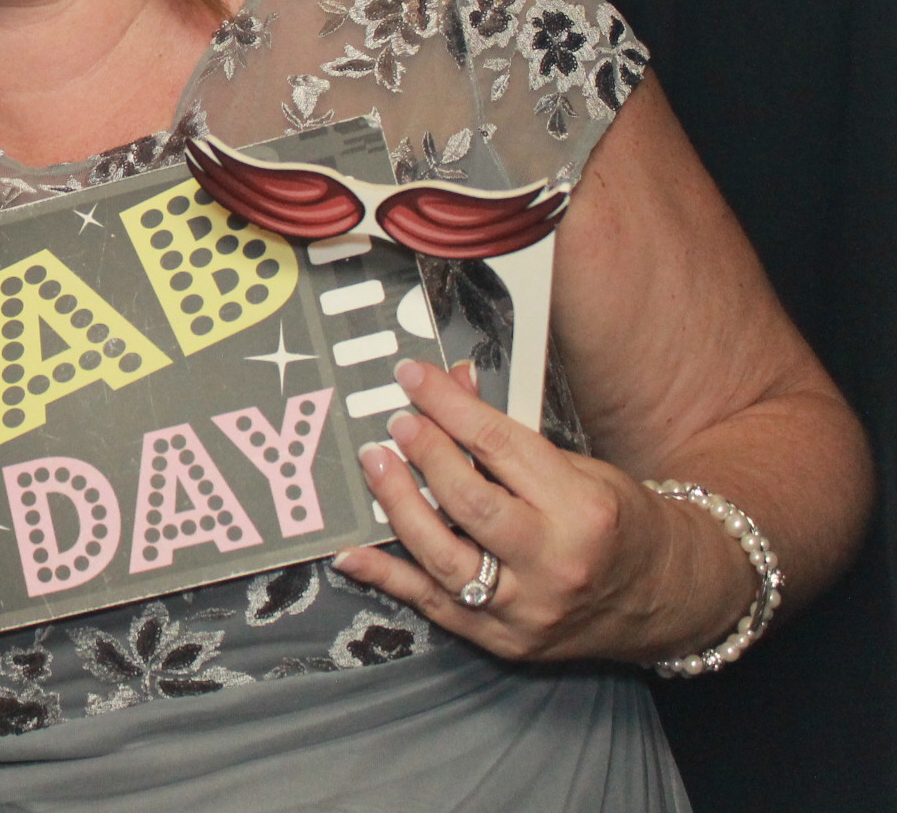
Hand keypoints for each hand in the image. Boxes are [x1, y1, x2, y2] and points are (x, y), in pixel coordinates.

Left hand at [333, 359, 751, 661]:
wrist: (666, 598)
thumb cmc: (619, 523)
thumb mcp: (580, 468)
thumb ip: (510, 437)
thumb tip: (451, 386)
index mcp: (583, 509)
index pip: (500, 446)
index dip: (449, 406)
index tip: (413, 378)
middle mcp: (556, 563)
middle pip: (470, 503)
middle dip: (424, 455)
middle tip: (395, 424)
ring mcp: (528, 610)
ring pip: (444, 558)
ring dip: (398, 507)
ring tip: (374, 466)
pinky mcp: (504, 641)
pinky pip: (433, 605)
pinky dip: (387, 577)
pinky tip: (352, 552)